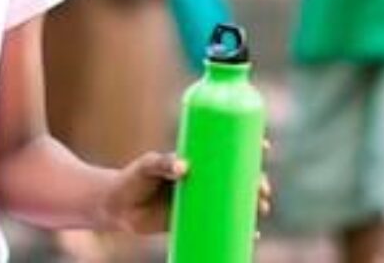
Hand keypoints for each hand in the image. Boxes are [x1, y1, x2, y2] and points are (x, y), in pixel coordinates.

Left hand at [98, 146, 275, 235]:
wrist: (118, 207)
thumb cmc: (133, 179)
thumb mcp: (147, 166)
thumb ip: (162, 163)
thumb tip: (184, 167)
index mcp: (197, 160)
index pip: (228, 149)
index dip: (249, 147)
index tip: (265, 146)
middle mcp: (203, 179)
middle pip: (239, 178)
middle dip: (257, 181)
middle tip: (263, 188)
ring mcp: (201, 201)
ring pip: (235, 202)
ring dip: (253, 206)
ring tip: (261, 210)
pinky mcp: (196, 221)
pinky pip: (223, 225)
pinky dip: (239, 230)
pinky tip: (252, 235)